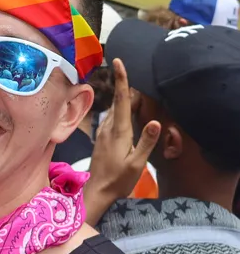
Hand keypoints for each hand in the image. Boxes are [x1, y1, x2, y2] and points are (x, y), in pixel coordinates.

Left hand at [84, 58, 160, 224]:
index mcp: (119, 131)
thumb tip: (157, 122)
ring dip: (124, 98)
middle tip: (137, 75)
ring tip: (136, 90)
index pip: (121, 100)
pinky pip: (112, 118)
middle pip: (119, 101)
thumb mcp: (137, 164)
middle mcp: (109, 128)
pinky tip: (126, 112)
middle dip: (127, 87)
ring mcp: (104, 133)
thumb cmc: (118, 180)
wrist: (97, 192)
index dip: (121, 79)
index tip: (118, 61)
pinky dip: (120, 109)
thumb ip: (147, 143)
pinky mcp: (103, 138)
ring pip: (115, 109)